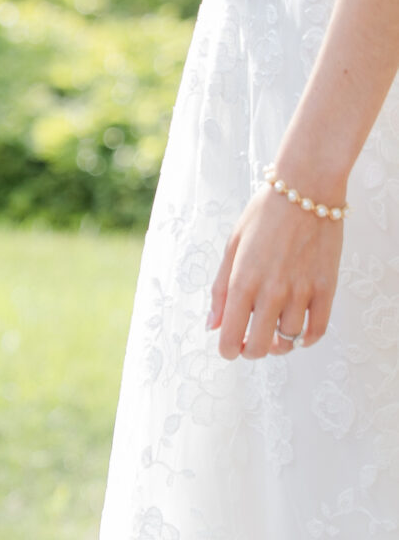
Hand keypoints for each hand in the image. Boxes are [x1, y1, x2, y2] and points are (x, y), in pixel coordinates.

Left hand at [208, 185, 343, 359]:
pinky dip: (308, 338)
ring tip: (276, 330)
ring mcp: (302, 291)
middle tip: (252, 341)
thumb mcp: (232, 246)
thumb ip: (221, 289)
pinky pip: (318, 329)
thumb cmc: (264, 215)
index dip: (228, 349)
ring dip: (280, 342)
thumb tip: (213, 325)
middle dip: (251, 350)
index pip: (231, 337)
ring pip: (289, 340)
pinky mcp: (327, 288)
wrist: (306, 189)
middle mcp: (271, 292)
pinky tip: (300, 331)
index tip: (230, 346)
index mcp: (243, 281)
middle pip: (259, 347)